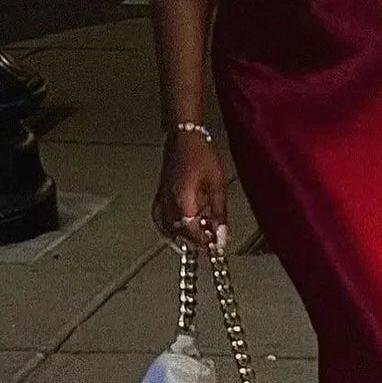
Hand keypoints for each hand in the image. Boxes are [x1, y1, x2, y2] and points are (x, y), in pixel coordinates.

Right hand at [151, 132, 228, 251]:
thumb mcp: (217, 184)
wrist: (184, 137)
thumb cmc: (202, 157)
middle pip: (179, 233)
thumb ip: (219, 212)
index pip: (190, 232)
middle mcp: (168, 204)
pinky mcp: (159, 195)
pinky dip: (170, 226)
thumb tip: (222, 235)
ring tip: (201, 228)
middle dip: (196, 238)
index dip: (204, 241)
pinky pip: (160, 218)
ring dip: (184, 233)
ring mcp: (161, 200)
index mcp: (182, 201)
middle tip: (212, 235)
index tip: (216, 245)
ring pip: (168, 228)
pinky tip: (181, 225)